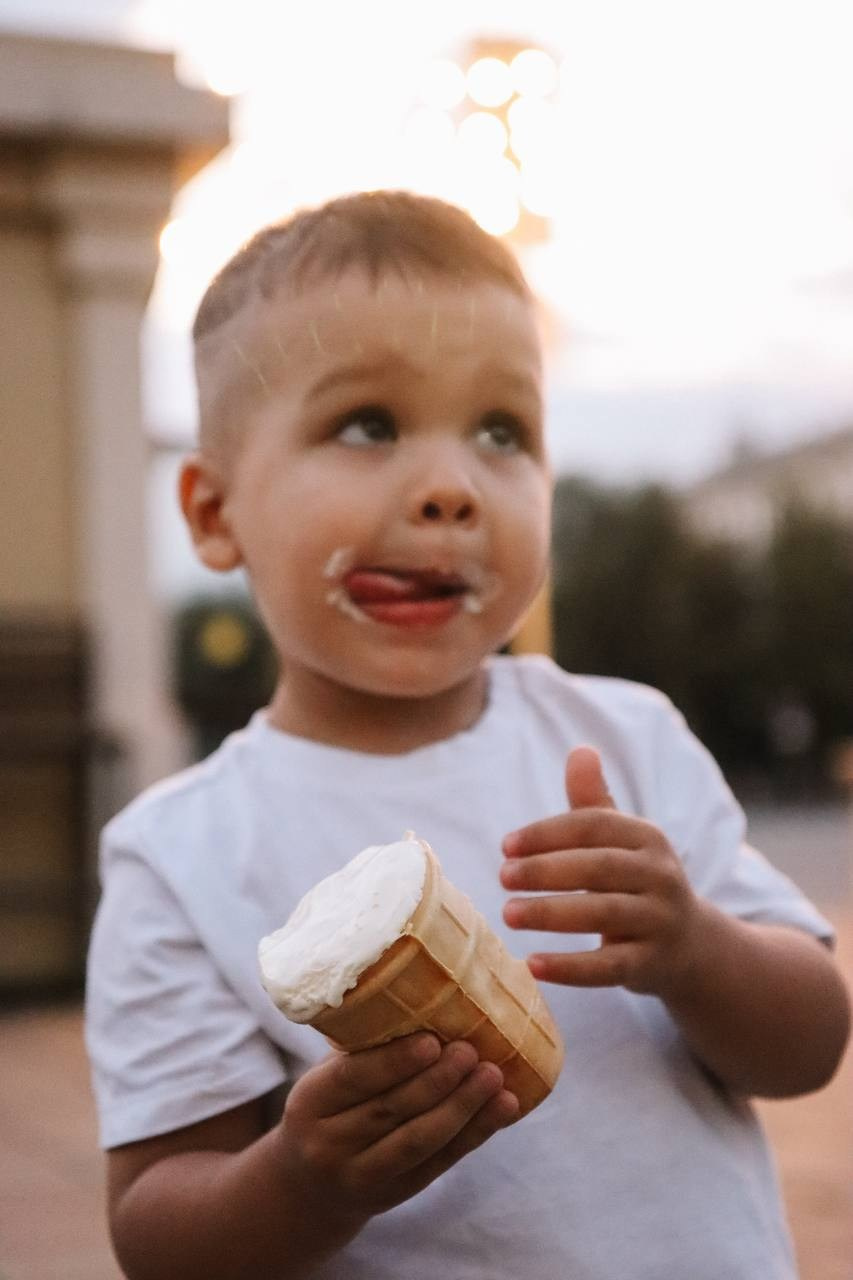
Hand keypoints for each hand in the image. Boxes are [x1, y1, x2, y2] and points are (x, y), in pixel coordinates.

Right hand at [275, 1033, 518, 1218]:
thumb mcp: (325, 1077)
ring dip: (462, 1108)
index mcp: (310, 1102)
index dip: (394, 1061)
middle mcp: (329, 1144)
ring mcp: (362, 1176)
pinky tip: (503, 1108)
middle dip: (436, 1081)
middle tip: (471, 1051)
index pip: (353, 1079)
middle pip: (390, 1111)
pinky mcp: (396, 1194)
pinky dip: (475, 1134)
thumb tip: (420, 998)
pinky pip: (440, 1163)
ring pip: (418, 1142)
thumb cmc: (328, 1107)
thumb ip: (360, 1049)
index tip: (431, 1040)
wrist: (309, 1185)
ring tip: (494, 1077)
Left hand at [500, 745, 699, 996]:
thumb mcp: (620, 841)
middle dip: (546, 870)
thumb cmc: (637, 881)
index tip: (506, 846)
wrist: (691, 945)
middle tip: (502, 876)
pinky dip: (570, 967)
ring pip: (603, 915)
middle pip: (598, 867)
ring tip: (508, 914)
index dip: (548, 834)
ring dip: (551, 914)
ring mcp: (659, 921)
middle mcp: (660, 875)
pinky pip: (609, 967)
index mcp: (647, 838)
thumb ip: (593, 801)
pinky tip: (532, 965)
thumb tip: (580, 750)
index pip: (594, 827)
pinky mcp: (652, 964)